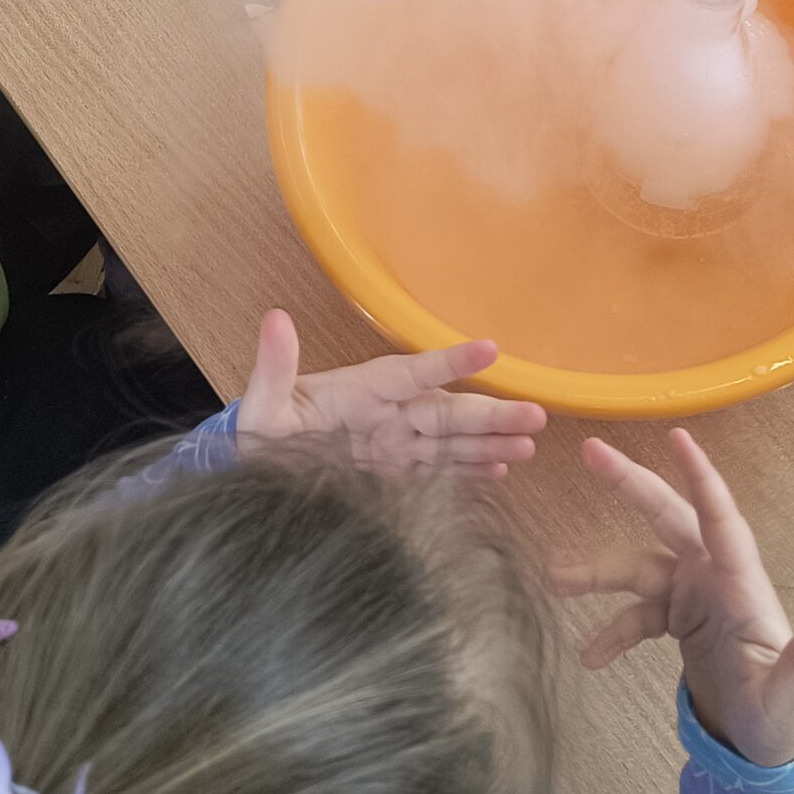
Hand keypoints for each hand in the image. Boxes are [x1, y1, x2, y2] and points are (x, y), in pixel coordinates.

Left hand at [234, 308, 544, 477]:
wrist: (255, 470)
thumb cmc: (260, 431)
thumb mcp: (262, 404)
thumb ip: (274, 366)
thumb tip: (273, 318)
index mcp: (361, 391)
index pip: (412, 372)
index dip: (449, 361)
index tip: (488, 348)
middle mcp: (387, 414)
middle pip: (446, 412)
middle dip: (491, 415)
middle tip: (537, 416)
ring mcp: (394, 445)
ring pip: (451, 441)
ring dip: (489, 443)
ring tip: (529, 447)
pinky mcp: (393, 474)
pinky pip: (438, 470)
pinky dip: (469, 470)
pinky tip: (499, 470)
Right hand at [556, 429, 793, 765]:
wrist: (764, 744)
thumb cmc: (784, 716)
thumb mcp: (792, 694)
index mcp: (743, 586)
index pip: (720, 521)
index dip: (700, 479)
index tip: (677, 436)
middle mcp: (716, 579)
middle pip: (670, 519)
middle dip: (632, 485)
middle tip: (591, 451)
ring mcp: (695, 595)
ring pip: (639, 566)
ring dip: (598, 571)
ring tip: (553, 579)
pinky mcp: (679, 618)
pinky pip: (636, 612)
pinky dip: (611, 631)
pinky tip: (591, 657)